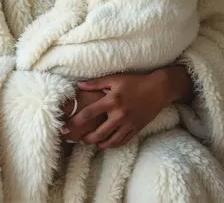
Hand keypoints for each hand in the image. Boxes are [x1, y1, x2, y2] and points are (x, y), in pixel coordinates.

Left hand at [66, 67, 191, 148]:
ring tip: (90, 142)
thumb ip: (96, 83)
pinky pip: (121, 142)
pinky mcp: (136, 129)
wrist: (158, 89)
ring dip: (98, 144)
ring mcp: (128, 124)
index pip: (89, 114)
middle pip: (98, 133)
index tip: (65, 128)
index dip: (75, 122)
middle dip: (85, 138)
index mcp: (112, 101)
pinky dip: (111, 145)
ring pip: (110, 141)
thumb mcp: (115, 78)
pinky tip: (105, 143)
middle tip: (77, 139)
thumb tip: (79, 85)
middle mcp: (119, 115)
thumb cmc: (135, 81)